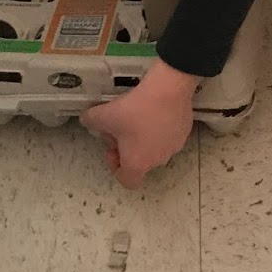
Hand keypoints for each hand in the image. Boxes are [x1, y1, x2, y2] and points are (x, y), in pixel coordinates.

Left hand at [81, 61, 197, 188]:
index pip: (128, 181)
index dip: (116, 168)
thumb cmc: (136, 109)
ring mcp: (174, 146)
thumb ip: (90, 120)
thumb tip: (87, 120)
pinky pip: (168, 134)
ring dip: (145, 138)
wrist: (168, 89)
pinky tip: (154, 109)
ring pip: (155, 148)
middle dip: (128, 148)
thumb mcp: (103, 115)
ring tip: (139, 116)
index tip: (113, 149)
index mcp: (137, 163)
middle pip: (140, 162)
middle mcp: (158, 160)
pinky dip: (160, 126)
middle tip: (121, 127)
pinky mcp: (184, 131)